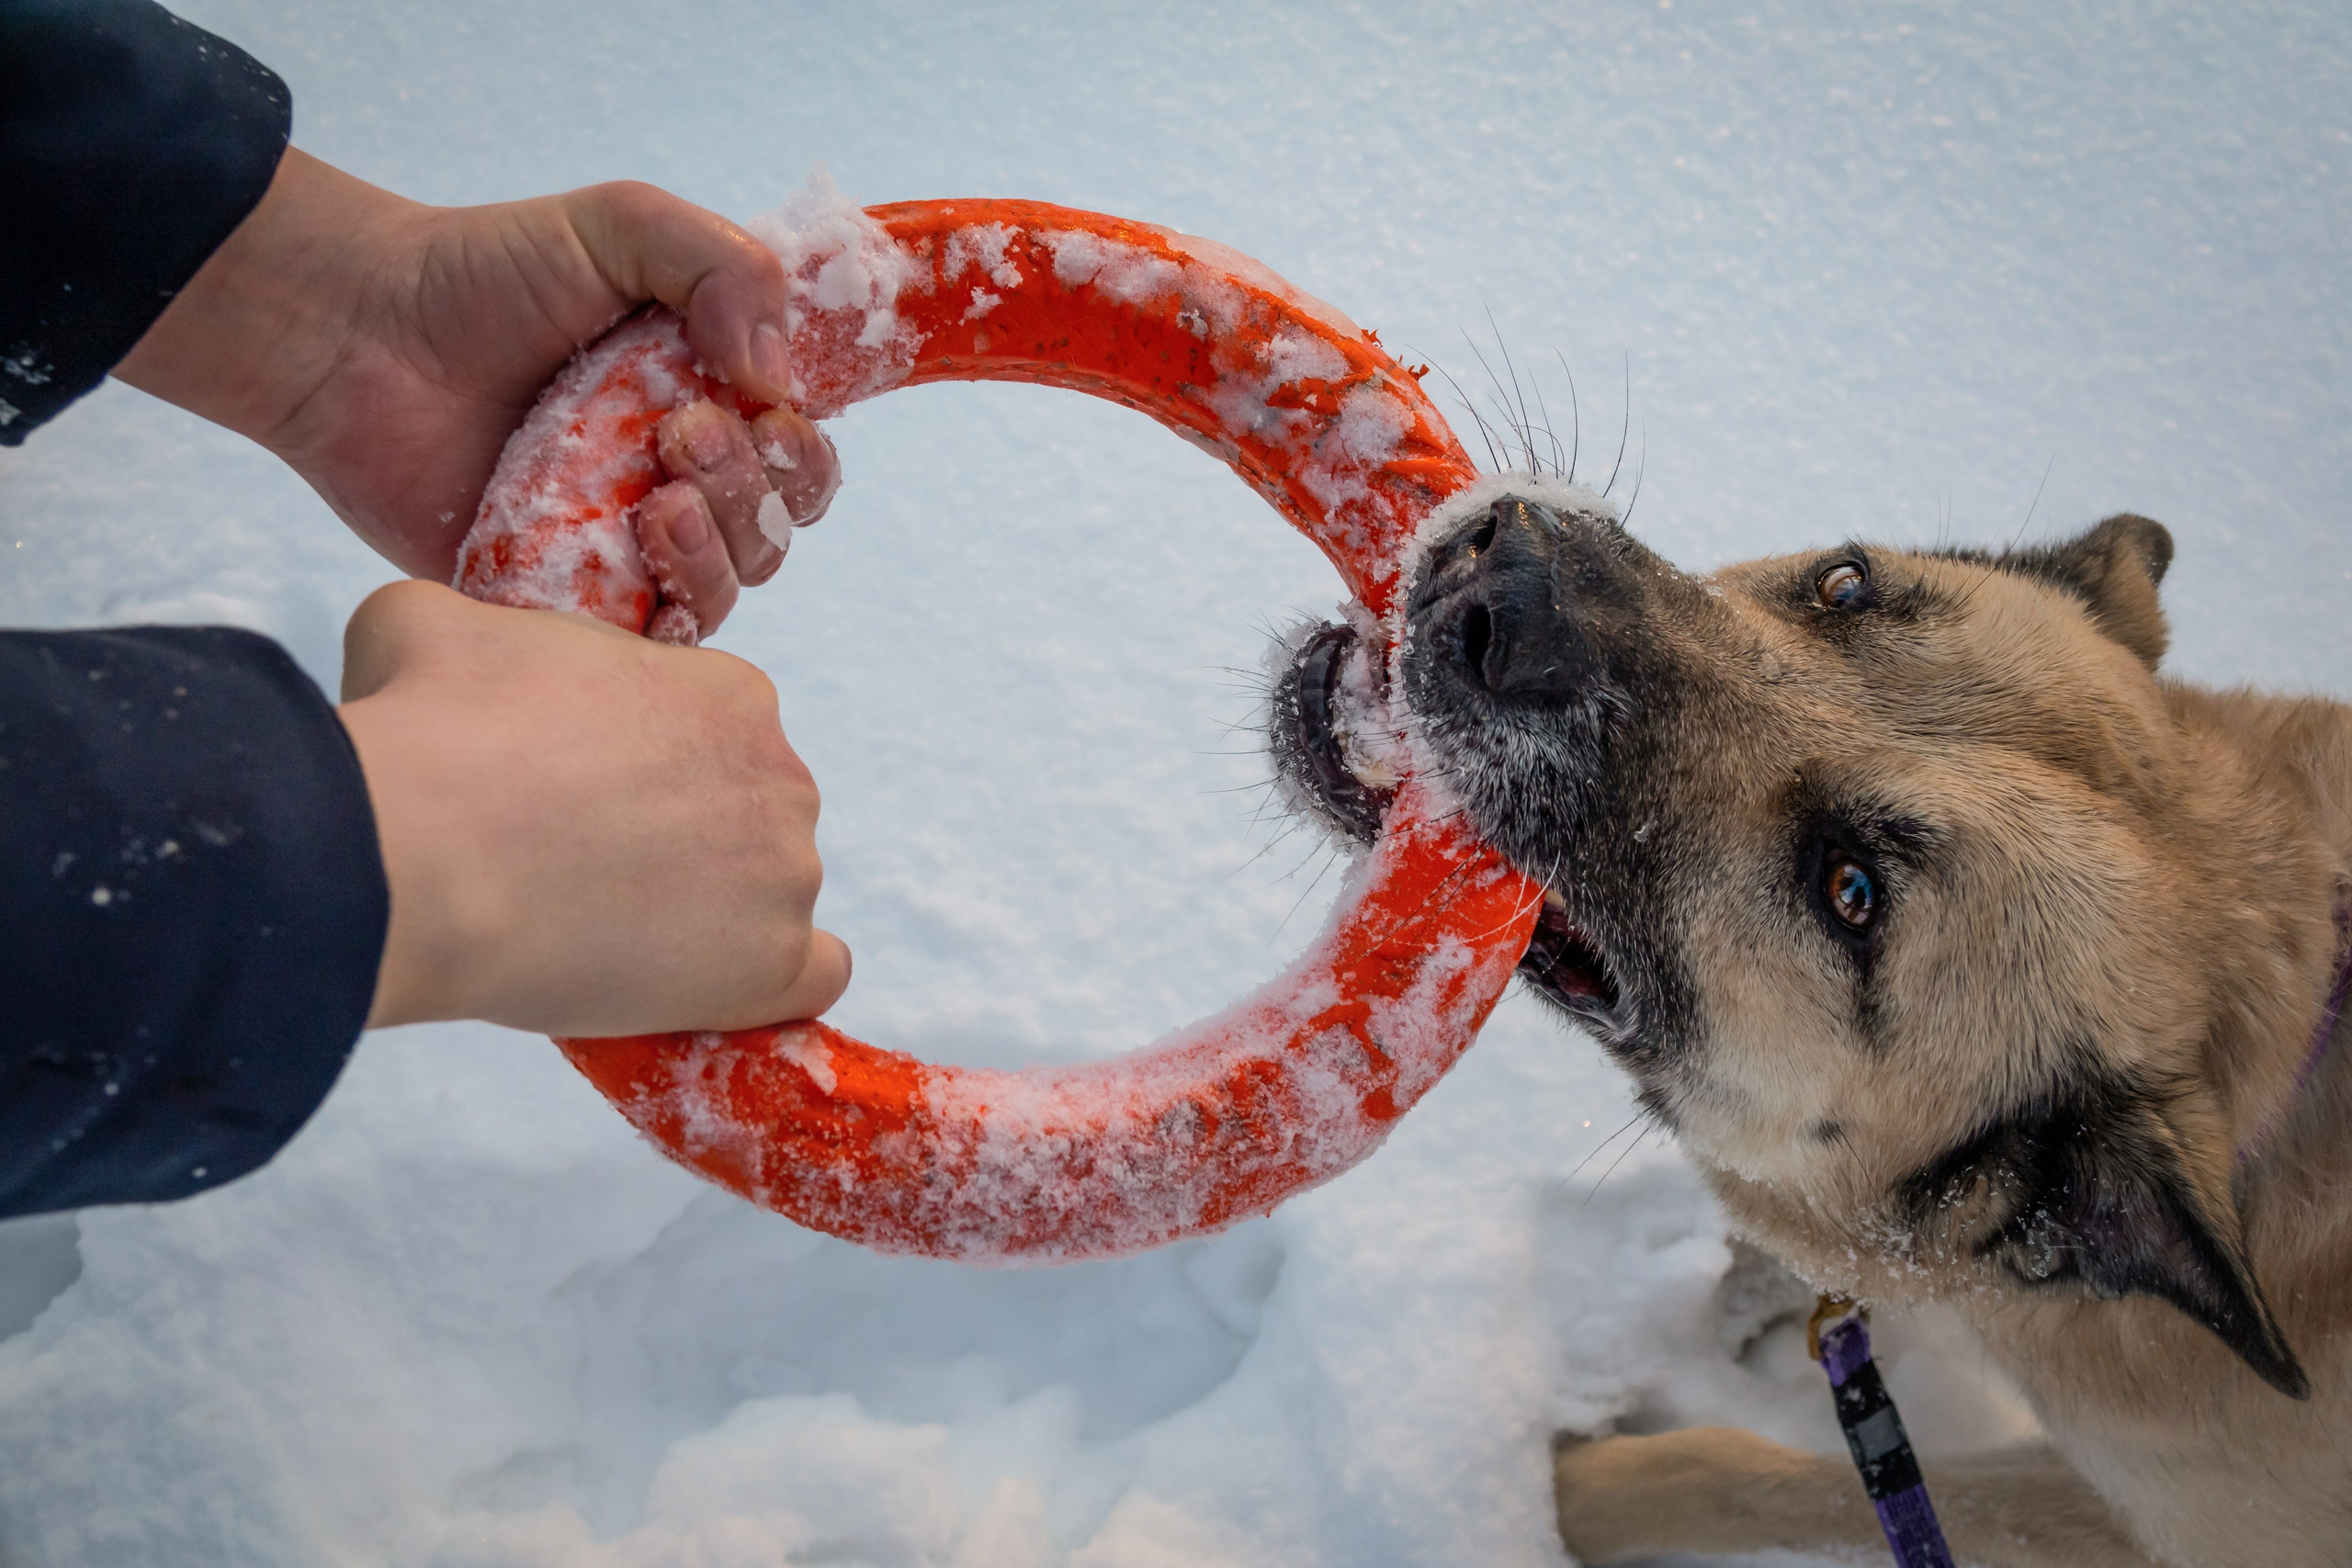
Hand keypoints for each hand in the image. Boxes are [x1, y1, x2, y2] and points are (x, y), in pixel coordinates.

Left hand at [113, 149, 840, 631]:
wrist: (356, 334)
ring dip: (716, 550)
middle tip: (680, 437)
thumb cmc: (483, 274)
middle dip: (752, 488)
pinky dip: (666, 615)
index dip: (800, 449)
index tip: (759, 409)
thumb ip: (729, 267)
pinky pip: (643, 644)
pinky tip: (641, 560)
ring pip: (725, 589)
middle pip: (773, 527)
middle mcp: (672, 480)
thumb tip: (777, 373)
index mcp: (704, 401)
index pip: (798, 457)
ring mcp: (618, 545)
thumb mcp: (624, 226)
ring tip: (656, 501)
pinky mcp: (561, 600)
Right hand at [337, 580, 851, 1033]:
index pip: (712, 733)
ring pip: (770, 894)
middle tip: (585, 868)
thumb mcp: (437, 625)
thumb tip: (460, 651)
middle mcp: (781, 776)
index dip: (645, 766)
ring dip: (711, 913)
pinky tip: (714, 986)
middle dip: (682, 836)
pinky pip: (812, 977)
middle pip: (748, 812)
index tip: (584, 794)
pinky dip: (771, 984)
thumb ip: (481, 630)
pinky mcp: (771, 966)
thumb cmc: (429, 730)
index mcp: (731, 692)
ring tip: (606, 934)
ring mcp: (785, 875)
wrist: (417, 859)